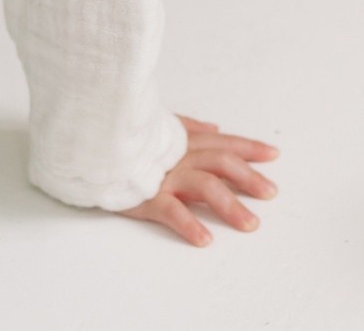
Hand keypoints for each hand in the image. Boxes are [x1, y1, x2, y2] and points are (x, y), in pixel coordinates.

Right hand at [117, 116, 279, 246]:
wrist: (90, 144)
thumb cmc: (125, 138)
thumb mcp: (159, 125)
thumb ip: (188, 127)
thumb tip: (215, 128)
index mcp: (183, 140)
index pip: (223, 143)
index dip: (249, 148)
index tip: (273, 155)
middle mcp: (179, 156)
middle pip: (222, 164)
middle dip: (249, 178)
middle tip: (271, 193)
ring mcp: (164, 175)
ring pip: (205, 187)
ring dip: (230, 206)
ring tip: (250, 224)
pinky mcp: (145, 195)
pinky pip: (171, 210)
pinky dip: (189, 224)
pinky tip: (205, 239)